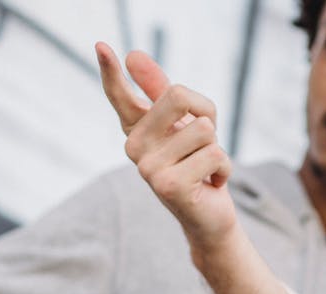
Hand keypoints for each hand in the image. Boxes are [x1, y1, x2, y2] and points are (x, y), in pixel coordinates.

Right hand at [95, 42, 237, 252]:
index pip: (120, 95)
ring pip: (204, 129)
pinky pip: (215, 154)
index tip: (101, 45)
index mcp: (136, 130)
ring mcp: (148, 169)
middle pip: (179, 95)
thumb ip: (162, 91)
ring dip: (216, 149)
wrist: (210, 216)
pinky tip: (210, 184)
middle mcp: (134, 147)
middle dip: (206, 116)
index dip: (110, 70)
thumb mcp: (184, 124)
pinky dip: (224, 169)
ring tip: (204, 169)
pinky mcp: (169, 186)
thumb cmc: (197, 164)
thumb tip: (133, 54)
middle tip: (202, 144)